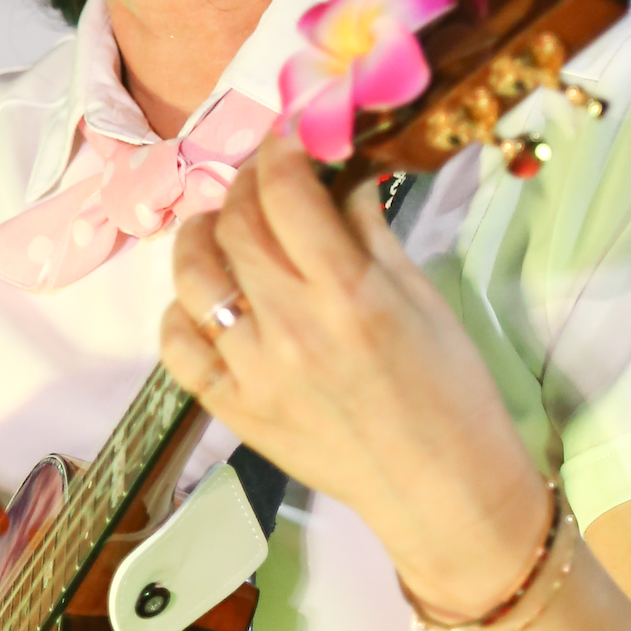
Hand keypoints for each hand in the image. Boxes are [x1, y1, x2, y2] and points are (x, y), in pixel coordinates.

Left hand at [161, 132, 548, 618]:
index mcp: (349, 295)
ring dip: (201, 236)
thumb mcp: (423, 300)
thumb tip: (340, 175)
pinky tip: (206, 300)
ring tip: (220, 228)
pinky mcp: (234, 411)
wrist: (442, 492)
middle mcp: (291, 329)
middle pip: (236, 226)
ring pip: (194, 278)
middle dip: (245, 185)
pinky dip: (181, 311)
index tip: (288, 138)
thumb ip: (371, 233)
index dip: (281, 151)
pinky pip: (179, 348)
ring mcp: (253, 372)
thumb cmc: (452, 393)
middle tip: (263, 178)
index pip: (288, 195)